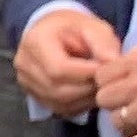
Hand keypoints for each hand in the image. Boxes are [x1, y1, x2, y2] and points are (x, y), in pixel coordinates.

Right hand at [13, 4, 117, 118]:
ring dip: (85, 99)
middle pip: (58, 89)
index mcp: (35, 42)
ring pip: (59, 102)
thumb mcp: (92, 27)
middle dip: (88, 88)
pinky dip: (79, 105)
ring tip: (99, 85)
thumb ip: (103, 43)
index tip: (107, 71)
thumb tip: (112, 63)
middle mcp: (24, 64)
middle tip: (107, 81)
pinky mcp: (33, 95)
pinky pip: (59, 108)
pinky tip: (89, 92)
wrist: (52, 31)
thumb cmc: (74, 28)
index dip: (87, 74)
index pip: (59, 69)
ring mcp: (26, 82)